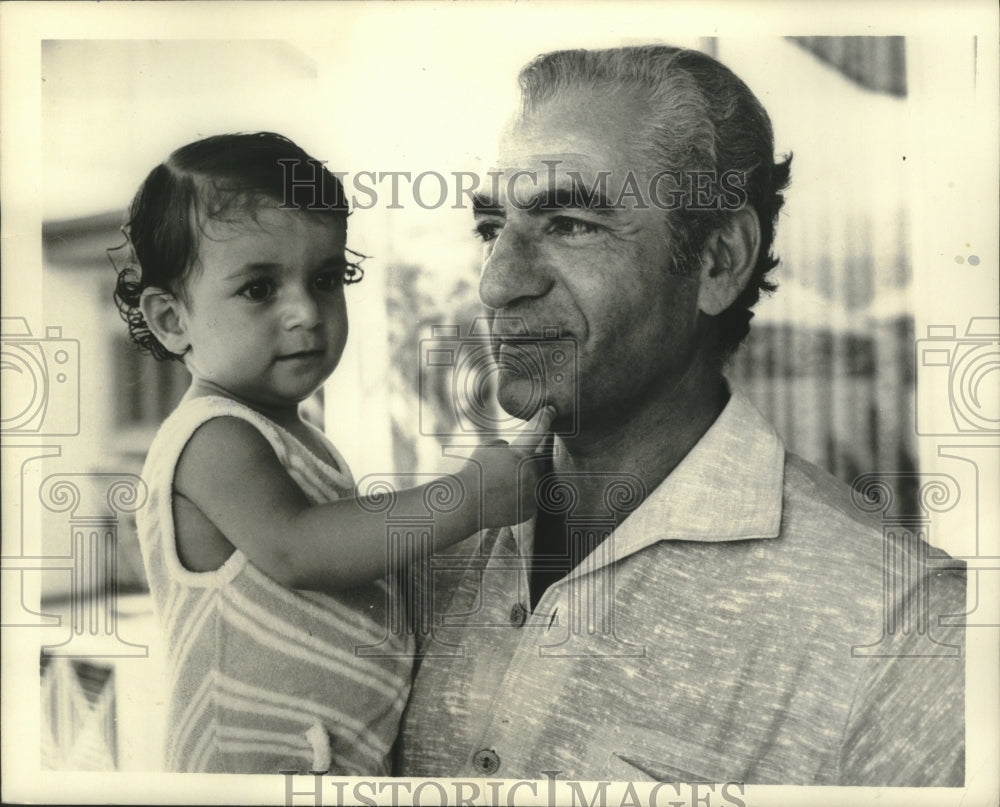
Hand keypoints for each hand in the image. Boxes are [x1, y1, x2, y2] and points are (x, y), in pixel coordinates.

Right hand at [463, 406, 553, 528]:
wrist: (466, 504)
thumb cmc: (473, 472)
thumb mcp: (486, 448)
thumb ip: (504, 445)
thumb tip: (510, 449)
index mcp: (520, 454)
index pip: (537, 432)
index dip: (545, 418)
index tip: (551, 410)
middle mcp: (530, 473)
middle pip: (537, 461)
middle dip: (527, 461)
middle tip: (508, 468)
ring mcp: (532, 493)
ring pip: (534, 480)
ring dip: (522, 480)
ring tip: (500, 486)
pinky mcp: (531, 509)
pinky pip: (530, 498)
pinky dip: (520, 497)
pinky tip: (503, 498)